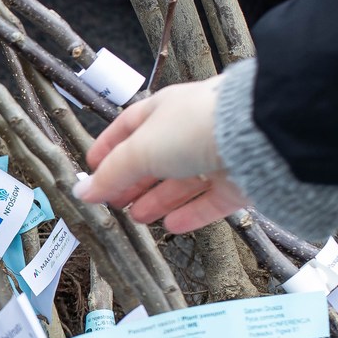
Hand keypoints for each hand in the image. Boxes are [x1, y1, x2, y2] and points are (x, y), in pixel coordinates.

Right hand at [75, 78, 247, 232]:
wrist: (255, 136)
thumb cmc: (192, 127)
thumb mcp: (140, 149)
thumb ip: (111, 174)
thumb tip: (81, 191)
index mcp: (164, 111)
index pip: (128, 128)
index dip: (108, 148)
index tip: (93, 169)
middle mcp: (189, 131)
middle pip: (154, 159)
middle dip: (131, 182)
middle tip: (111, 204)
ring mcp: (215, 156)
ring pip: (181, 183)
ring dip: (157, 201)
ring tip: (137, 218)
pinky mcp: (236, 182)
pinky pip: (208, 201)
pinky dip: (189, 214)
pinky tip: (171, 227)